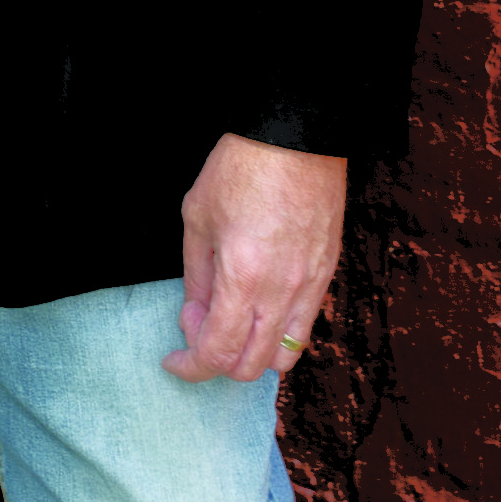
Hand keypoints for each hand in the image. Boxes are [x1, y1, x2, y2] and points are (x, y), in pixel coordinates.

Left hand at [162, 133, 344, 384]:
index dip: (190, 365)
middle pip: (251, 366)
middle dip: (216, 359)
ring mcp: (310, 286)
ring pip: (283, 356)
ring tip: (231, 319)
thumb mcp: (197, 216)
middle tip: (198, 322)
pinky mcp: (327, 274)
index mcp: (243, 277)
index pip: (218, 352)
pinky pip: (303, 327)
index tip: (173, 358)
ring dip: (251, 352)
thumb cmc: (241, 167)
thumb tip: (195, 315)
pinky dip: (277, 333)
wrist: (294, 135)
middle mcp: (282, 292)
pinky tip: (258, 304)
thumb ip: (196, 275)